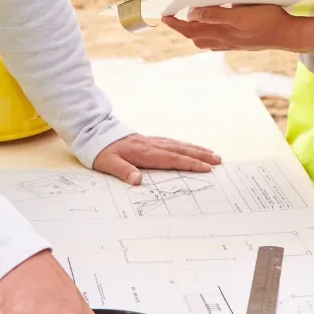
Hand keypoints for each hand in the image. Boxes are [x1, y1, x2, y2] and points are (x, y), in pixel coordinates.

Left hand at [92, 134, 221, 184]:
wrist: (96, 133)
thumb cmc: (102, 151)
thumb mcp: (108, 163)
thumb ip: (123, 171)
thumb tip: (137, 180)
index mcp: (145, 153)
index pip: (173, 159)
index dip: (190, 163)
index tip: (206, 168)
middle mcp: (152, 145)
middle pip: (181, 150)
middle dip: (201, 155)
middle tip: (218, 160)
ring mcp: (152, 141)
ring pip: (179, 145)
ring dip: (196, 149)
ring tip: (212, 153)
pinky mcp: (150, 140)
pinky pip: (172, 142)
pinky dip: (185, 145)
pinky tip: (191, 147)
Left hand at [162, 5, 298, 51]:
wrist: (288, 35)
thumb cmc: (267, 21)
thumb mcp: (240, 14)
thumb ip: (216, 15)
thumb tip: (192, 14)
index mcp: (221, 33)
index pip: (190, 29)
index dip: (175, 23)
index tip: (163, 15)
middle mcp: (223, 41)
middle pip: (194, 36)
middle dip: (181, 27)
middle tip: (172, 16)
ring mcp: (231, 43)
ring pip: (205, 39)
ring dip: (194, 31)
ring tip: (189, 19)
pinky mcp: (239, 42)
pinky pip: (216, 40)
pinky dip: (208, 33)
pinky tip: (212, 25)